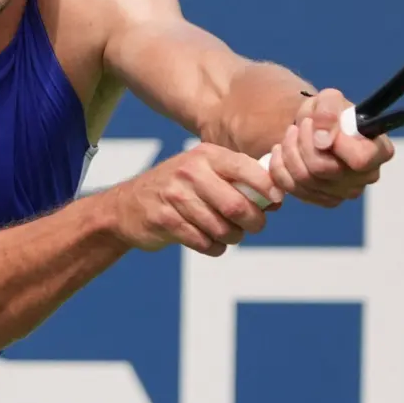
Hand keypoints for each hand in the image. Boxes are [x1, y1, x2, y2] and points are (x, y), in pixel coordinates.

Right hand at [107, 143, 281, 256]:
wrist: (126, 205)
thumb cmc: (178, 188)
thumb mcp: (204, 171)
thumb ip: (238, 180)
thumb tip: (277, 199)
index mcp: (206, 155)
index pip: (246, 169)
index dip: (268, 188)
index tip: (277, 201)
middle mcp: (190, 171)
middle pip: (237, 205)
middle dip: (254, 222)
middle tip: (253, 226)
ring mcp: (175, 196)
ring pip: (222, 228)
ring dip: (232, 237)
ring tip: (228, 233)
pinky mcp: (165, 220)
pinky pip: (204, 242)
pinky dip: (214, 247)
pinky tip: (210, 241)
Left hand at [266, 88, 394, 207]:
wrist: (315, 128)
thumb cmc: (329, 112)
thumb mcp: (329, 99)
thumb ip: (328, 112)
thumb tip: (322, 139)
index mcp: (379, 150)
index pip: (360, 159)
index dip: (335, 144)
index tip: (318, 126)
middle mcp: (367, 176)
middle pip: (324, 169)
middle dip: (303, 142)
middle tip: (299, 125)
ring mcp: (346, 192)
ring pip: (305, 179)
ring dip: (290, 152)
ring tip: (290, 134)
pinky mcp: (324, 200)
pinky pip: (293, 189)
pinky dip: (279, 168)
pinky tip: (282, 151)